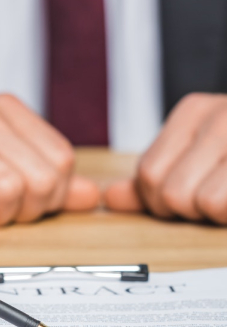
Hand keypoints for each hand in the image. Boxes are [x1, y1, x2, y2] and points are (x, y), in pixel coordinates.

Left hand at [105, 93, 226, 222]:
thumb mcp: (198, 156)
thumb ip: (155, 177)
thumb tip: (110, 197)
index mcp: (193, 112)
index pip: (147, 172)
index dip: (160, 201)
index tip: (189, 197)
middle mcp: (218, 116)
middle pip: (168, 190)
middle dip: (188, 211)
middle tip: (214, 200)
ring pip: (198, 201)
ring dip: (213, 214)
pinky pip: (219, 204)